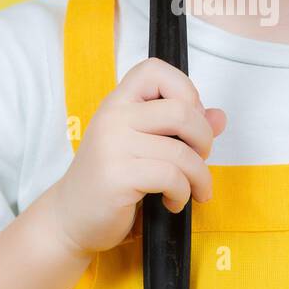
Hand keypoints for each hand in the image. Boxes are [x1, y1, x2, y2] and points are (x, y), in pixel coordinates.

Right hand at [47, 56, 226, 257]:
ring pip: (182, 151)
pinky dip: (183, 193)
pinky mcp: (117, 175)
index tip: (189, 121)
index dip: (185, 90)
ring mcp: (113, 144)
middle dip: (204, 139)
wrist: (70, 218)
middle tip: (199, 159)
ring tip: (191, 190)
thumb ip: (182, 130)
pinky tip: (172, 202)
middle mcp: (114, 116)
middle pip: (182, 110)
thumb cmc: (109, 181)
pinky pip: (171, 177)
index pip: (155, 70)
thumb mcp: (145, 147)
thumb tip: (219, 116)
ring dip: (199, 176)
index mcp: (119, 102)